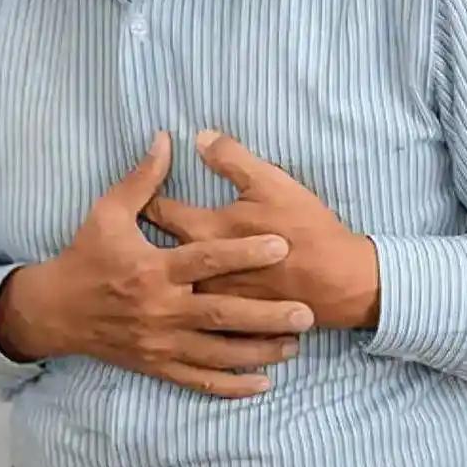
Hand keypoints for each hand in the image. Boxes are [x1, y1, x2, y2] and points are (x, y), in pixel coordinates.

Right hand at [0, 131, 314, 398]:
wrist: (54, 310)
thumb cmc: (84, 257)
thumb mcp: (107, 213)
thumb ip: (142, 179)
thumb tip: (166, 138)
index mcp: (152, 269)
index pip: (206, 260)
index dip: (244, 252)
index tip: (280, 244)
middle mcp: (160, 309)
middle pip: (221, 314)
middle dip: (265, 315)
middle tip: (305, 311)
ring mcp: (160, 342)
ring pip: (217, 352)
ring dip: (257, 351)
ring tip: (295, 345)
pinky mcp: (157, 364)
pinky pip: (199, 379)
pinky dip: (231, 384)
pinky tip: (263, 383)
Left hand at [143, 130, 380, 330]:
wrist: (340, 283)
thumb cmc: (306, 230)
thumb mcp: (271, 183)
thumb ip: (232, 159)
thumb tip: (199, 137)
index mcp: (205, 234)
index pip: (160, 211)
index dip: (147, 199)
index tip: (137, 194)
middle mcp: (199, 274)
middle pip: (158, 257)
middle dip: (139, 246)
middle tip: (125, 238)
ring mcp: (213, 305)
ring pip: (173, 296)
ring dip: (158, 285)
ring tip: (143, 282)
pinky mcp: (230, 328)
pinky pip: (198, 329)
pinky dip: (185, 321)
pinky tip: (179, 321)